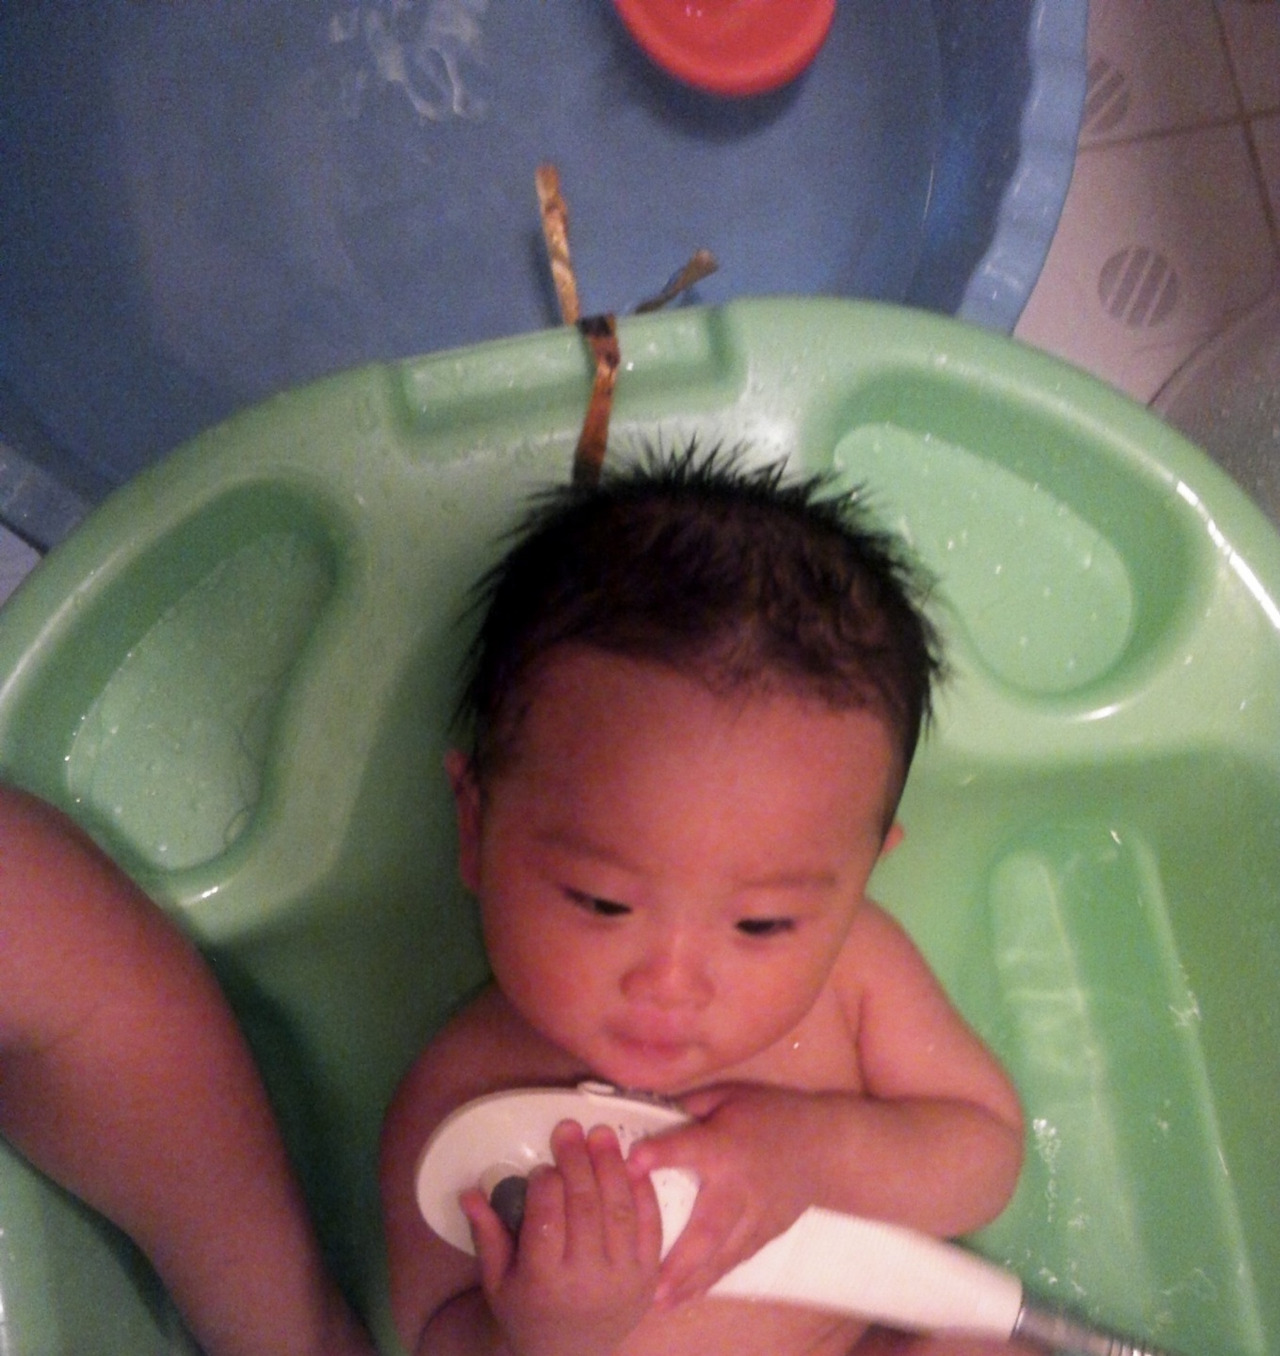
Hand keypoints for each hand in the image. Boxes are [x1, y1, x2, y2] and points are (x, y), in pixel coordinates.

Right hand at [461, 1120, 662, 1355]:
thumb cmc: (528, 1314)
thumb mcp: (497, 1282)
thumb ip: (487, 1235)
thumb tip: (469, 1191)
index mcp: (544, 1282)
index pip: (547, 1221)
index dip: (546, 1185)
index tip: (543, 1163)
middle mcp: (587, 1281)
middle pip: (585, 1208)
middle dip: (578, 1162)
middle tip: (570, 1128)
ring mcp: (623, 1278)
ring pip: (620, 1210)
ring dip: (611, 1166)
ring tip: (600, 1135)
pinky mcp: (649, 1277)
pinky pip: (650, 1225)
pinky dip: (643, 1191)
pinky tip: (631, 1163)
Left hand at [626, 1084, 831, 1308]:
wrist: (825, 1146)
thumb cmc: (769, 1114)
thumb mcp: (728, 1094)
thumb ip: (688, 1108)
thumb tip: (645, 1118)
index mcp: (726, 1144)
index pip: (690, 1148)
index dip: (662, 1153)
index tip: (632, 1163)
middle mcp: (740, 1185)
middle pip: (709, 1225)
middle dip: (681, 1257)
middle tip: (651, 1283)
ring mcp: (756, 1215)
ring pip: (723, 1253)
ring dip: (692, 1279)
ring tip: (660, 1302)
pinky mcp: (766, 1233)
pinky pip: (736, 1259)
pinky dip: (712, 1278)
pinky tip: (689, 1296)